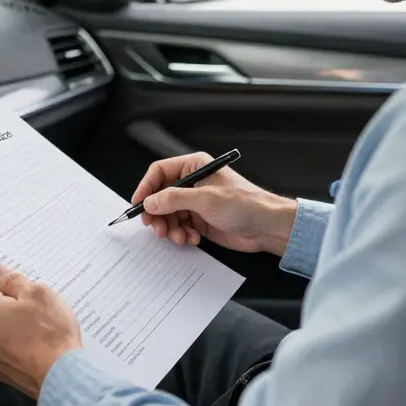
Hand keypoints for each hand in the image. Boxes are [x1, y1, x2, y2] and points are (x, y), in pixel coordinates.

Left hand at [0, 265, 81, 398]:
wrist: (61, 376)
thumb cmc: (50, 332)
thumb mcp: (38, 293)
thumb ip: (13, 280)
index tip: (6, 276)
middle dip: (3, 300)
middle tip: (28, 300)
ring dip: (7, 321)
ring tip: (35, 323)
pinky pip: (1, 347)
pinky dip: (13, 340)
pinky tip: (33, 340)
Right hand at [131, 151, 297, 255]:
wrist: (267, 227)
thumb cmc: (245, 204)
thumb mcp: (206, 199)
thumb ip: (174, 199)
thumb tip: (150, 202)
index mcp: (194, 166)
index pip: (160, 171)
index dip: (146, 187)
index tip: (138, 204)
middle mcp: (192, 183)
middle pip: (161, 195)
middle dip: (157, 213)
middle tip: (156, 228)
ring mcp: (195, 202)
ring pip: (168, 214)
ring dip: (170, 228)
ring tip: (180, 237)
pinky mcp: (199, 220)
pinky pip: (179, 226)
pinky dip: (180, 235)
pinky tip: (192, 239)